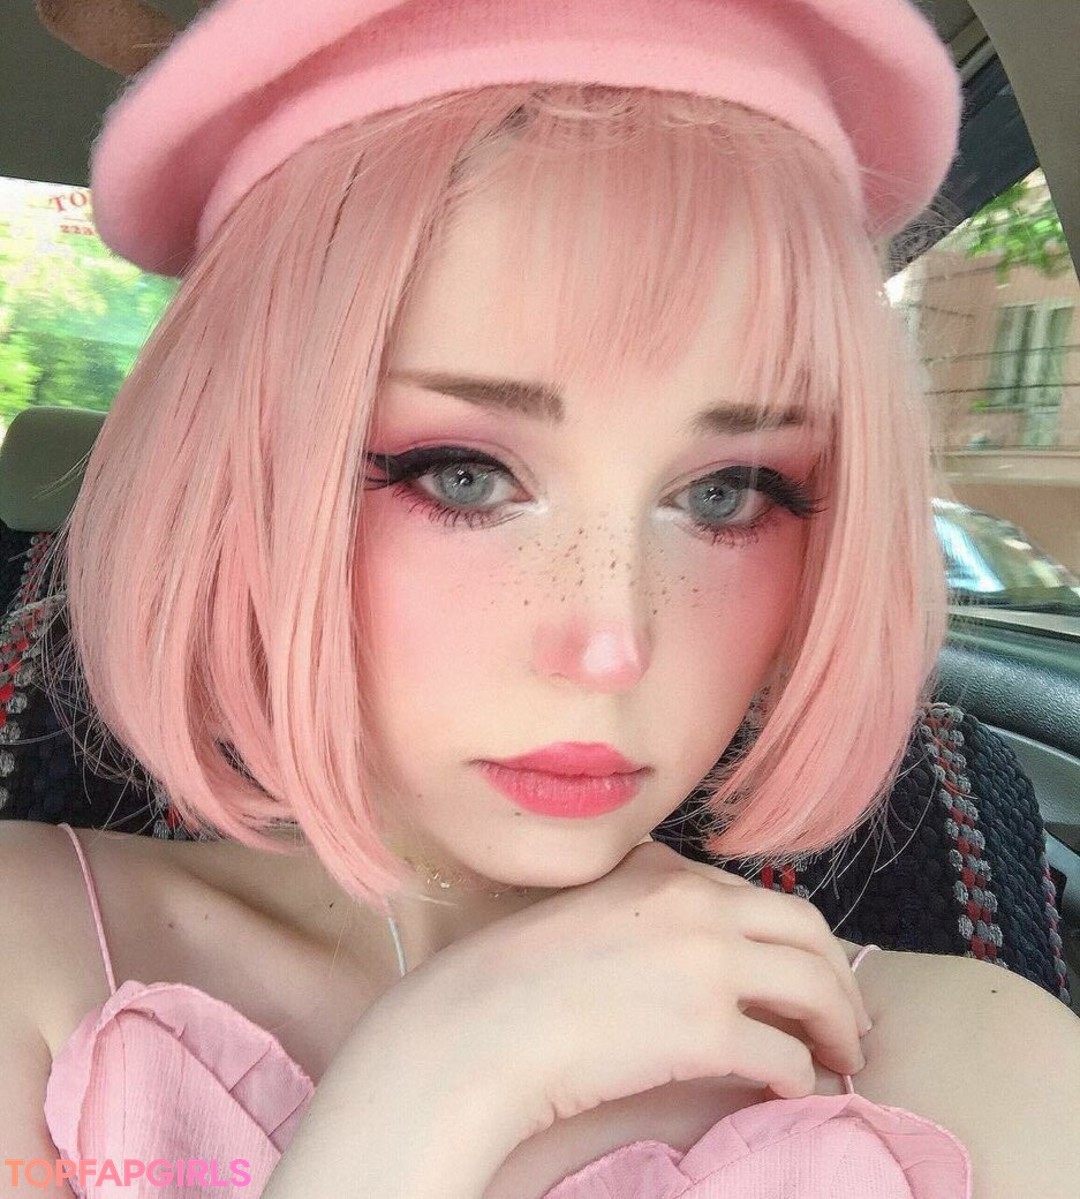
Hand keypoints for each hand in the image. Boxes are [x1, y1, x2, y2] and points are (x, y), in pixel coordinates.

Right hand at [413, 840, 872, 1141]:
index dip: (792, 940)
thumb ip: (644, 911)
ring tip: (844, 1055)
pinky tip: (794, 1090)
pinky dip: (801, 1075)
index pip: (757, 897)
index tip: (801, 970)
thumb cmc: (512, 975)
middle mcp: (696, 902)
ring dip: (839, 1025)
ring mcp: (707, 961)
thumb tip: (695, 949)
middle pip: (807, 931)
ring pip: (814, 986)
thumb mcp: (587, 913)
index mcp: (663, 870)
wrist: (479, 1023)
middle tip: (847, 1016)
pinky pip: (784, 1054)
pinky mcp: (708, 1029)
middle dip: (838, 975)